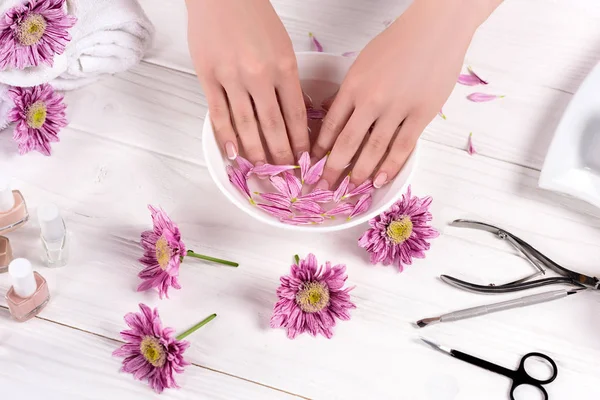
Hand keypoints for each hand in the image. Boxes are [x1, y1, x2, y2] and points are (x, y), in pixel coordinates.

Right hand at [186, 0, 307, 164]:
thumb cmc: (255, 17)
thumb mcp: (283, 46)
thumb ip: (288, 80)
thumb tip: (296, 115)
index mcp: (284, 67)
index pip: (295, 115)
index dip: (300, 142)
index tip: (304, 161)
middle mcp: (259, 75)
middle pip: (273, 126)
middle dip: (281, 156)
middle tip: (286, 177)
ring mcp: (231, 77)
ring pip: (246, 125)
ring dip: (255, 152)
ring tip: (262, 171)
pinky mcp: (207, 77)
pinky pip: (218, 113)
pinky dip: (225, 136)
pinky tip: (232, 153)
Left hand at [312, 0, 500, 189]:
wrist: (435, 30)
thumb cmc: (399, 42)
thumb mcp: (363, 62)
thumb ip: (350, 90)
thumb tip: (333, 111)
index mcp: (353, 85)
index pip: (331, 124)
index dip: (321, 147)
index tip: (313, 163)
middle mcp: (371, 99)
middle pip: (347, 142)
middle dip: (333, 168)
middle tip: (324, 186)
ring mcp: (397, 108)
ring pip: (374, 149)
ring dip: (360, 172)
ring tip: (352, 187)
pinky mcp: (421, 114)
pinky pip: (402, 147)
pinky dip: (390, 166)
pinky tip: (380, 179)